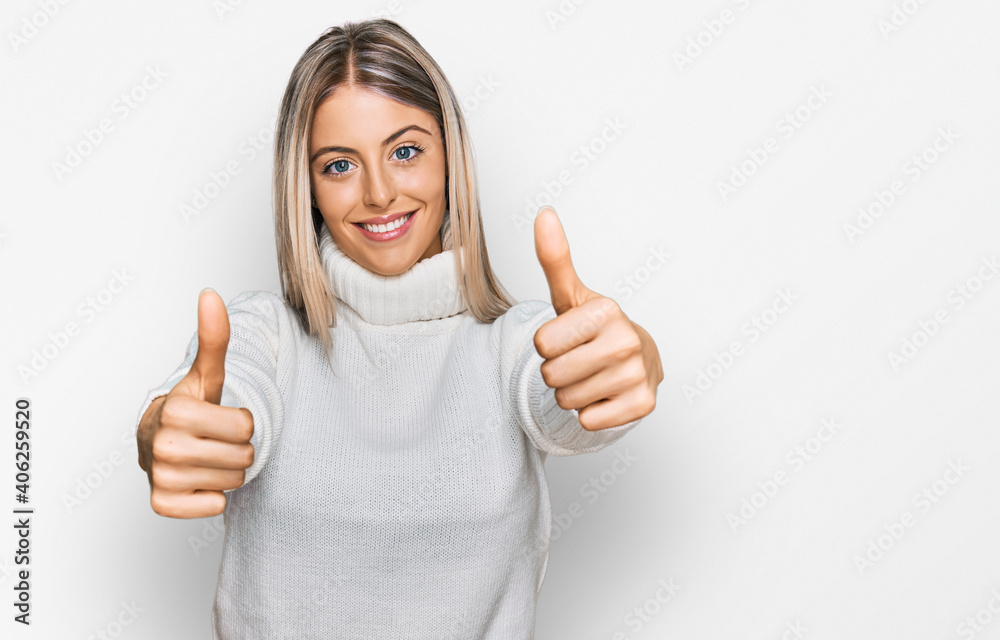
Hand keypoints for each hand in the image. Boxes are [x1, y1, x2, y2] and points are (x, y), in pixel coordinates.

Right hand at [137, 288, 254, 517]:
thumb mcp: (205, 375)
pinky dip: (213, 496)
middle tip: (215, 440)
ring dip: (228, 471)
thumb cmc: (190, 407)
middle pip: (244, 456)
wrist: (157, 441)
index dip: (242, 422)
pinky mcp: (162, 503)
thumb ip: (214, 339)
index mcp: (177, 411)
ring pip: (234, 481)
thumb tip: (211, 295)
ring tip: (206, 456)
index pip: (247, 427)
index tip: (219, 418)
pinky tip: (197, 479)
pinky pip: (215, 506)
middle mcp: (164, 445)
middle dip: (238, 449)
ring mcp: (161, 476)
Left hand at [532, 207, 662, 430]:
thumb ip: (554, 258)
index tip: (570, 337)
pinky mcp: (643, 405)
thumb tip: (544, 214)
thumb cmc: (595, 328)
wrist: (639, 359)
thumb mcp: (571, 295)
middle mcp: (627, 341)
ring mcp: (638, 375)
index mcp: (606, 311)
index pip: (542, 345)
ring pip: (567, 400)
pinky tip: (606, 394)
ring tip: (593, 375)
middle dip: (558, 371)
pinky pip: (588, 422)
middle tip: (580, 359)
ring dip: (573, 393)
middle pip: (551, 375)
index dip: (549, 345)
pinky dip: (591, 413)